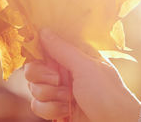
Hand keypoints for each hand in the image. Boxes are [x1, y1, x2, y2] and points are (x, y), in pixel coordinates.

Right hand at [24, 29, 139, 121]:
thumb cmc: (106, 92)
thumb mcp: (85, 66)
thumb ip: (62, 49)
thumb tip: (44, 30)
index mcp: (74, 55)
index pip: (47, 45)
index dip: (37, 50)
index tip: (39, 56)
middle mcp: (64, 70)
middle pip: (34, 67)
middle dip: (41, 76)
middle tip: (58, 80)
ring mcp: (59, 89)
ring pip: (34, 87)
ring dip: (50, 95)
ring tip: (69, 99)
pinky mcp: (55, 107)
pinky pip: (37, 105)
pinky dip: (50, 109)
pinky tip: (67, 111)